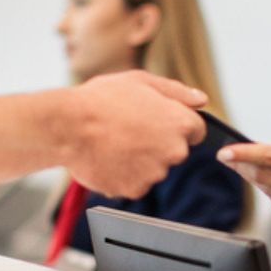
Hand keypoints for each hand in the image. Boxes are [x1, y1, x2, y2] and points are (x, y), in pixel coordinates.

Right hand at [62, 71, 206, 197]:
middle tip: (128, 128)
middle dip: (158, 143)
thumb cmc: (102, 99)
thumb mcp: (141, 81)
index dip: (176, 124)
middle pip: (174, 151)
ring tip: (113, 142)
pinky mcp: (134, 189)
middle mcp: (174, 151)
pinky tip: (107, 157)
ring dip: (139, 159)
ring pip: (153, 168)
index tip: (155, 121)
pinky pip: (133, 182)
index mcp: (180, 123)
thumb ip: (177, 91)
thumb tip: (201, 100)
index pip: (196, 131)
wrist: (69, 126)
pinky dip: (123, 174)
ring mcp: (154, 173)